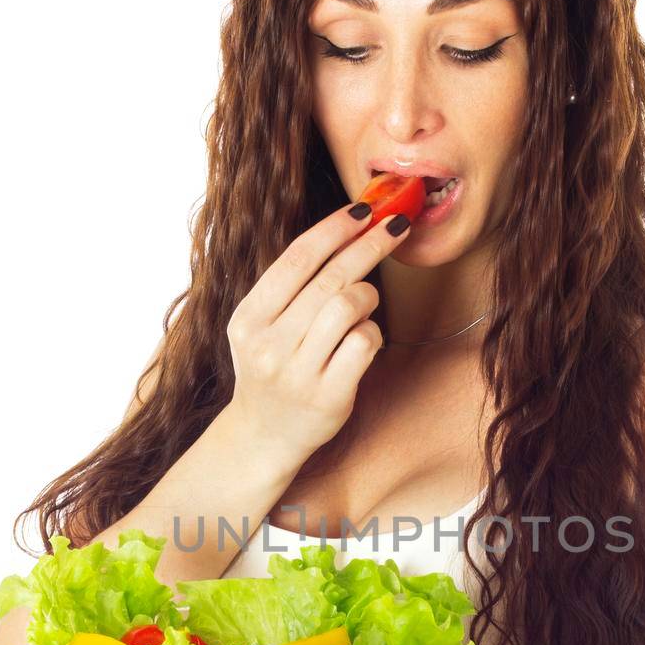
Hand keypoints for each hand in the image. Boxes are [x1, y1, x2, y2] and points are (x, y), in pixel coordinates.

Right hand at [225, 200, 413, 466]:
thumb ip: (290, 288)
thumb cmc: (274, 370)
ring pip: (348, 306)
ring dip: (367, 295)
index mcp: (249, 319)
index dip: (334, 228)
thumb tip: (344, 232)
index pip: (296, 259)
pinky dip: (372, 332)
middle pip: (329, 278)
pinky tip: (364, 337)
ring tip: (365, 301)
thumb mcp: (262, 327)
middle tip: (395, 226)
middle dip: (368, 245)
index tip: (364, 208)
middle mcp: (268, 344)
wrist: (264, 436)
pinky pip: (364, 343)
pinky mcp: (328, 396)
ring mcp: (297, 373)